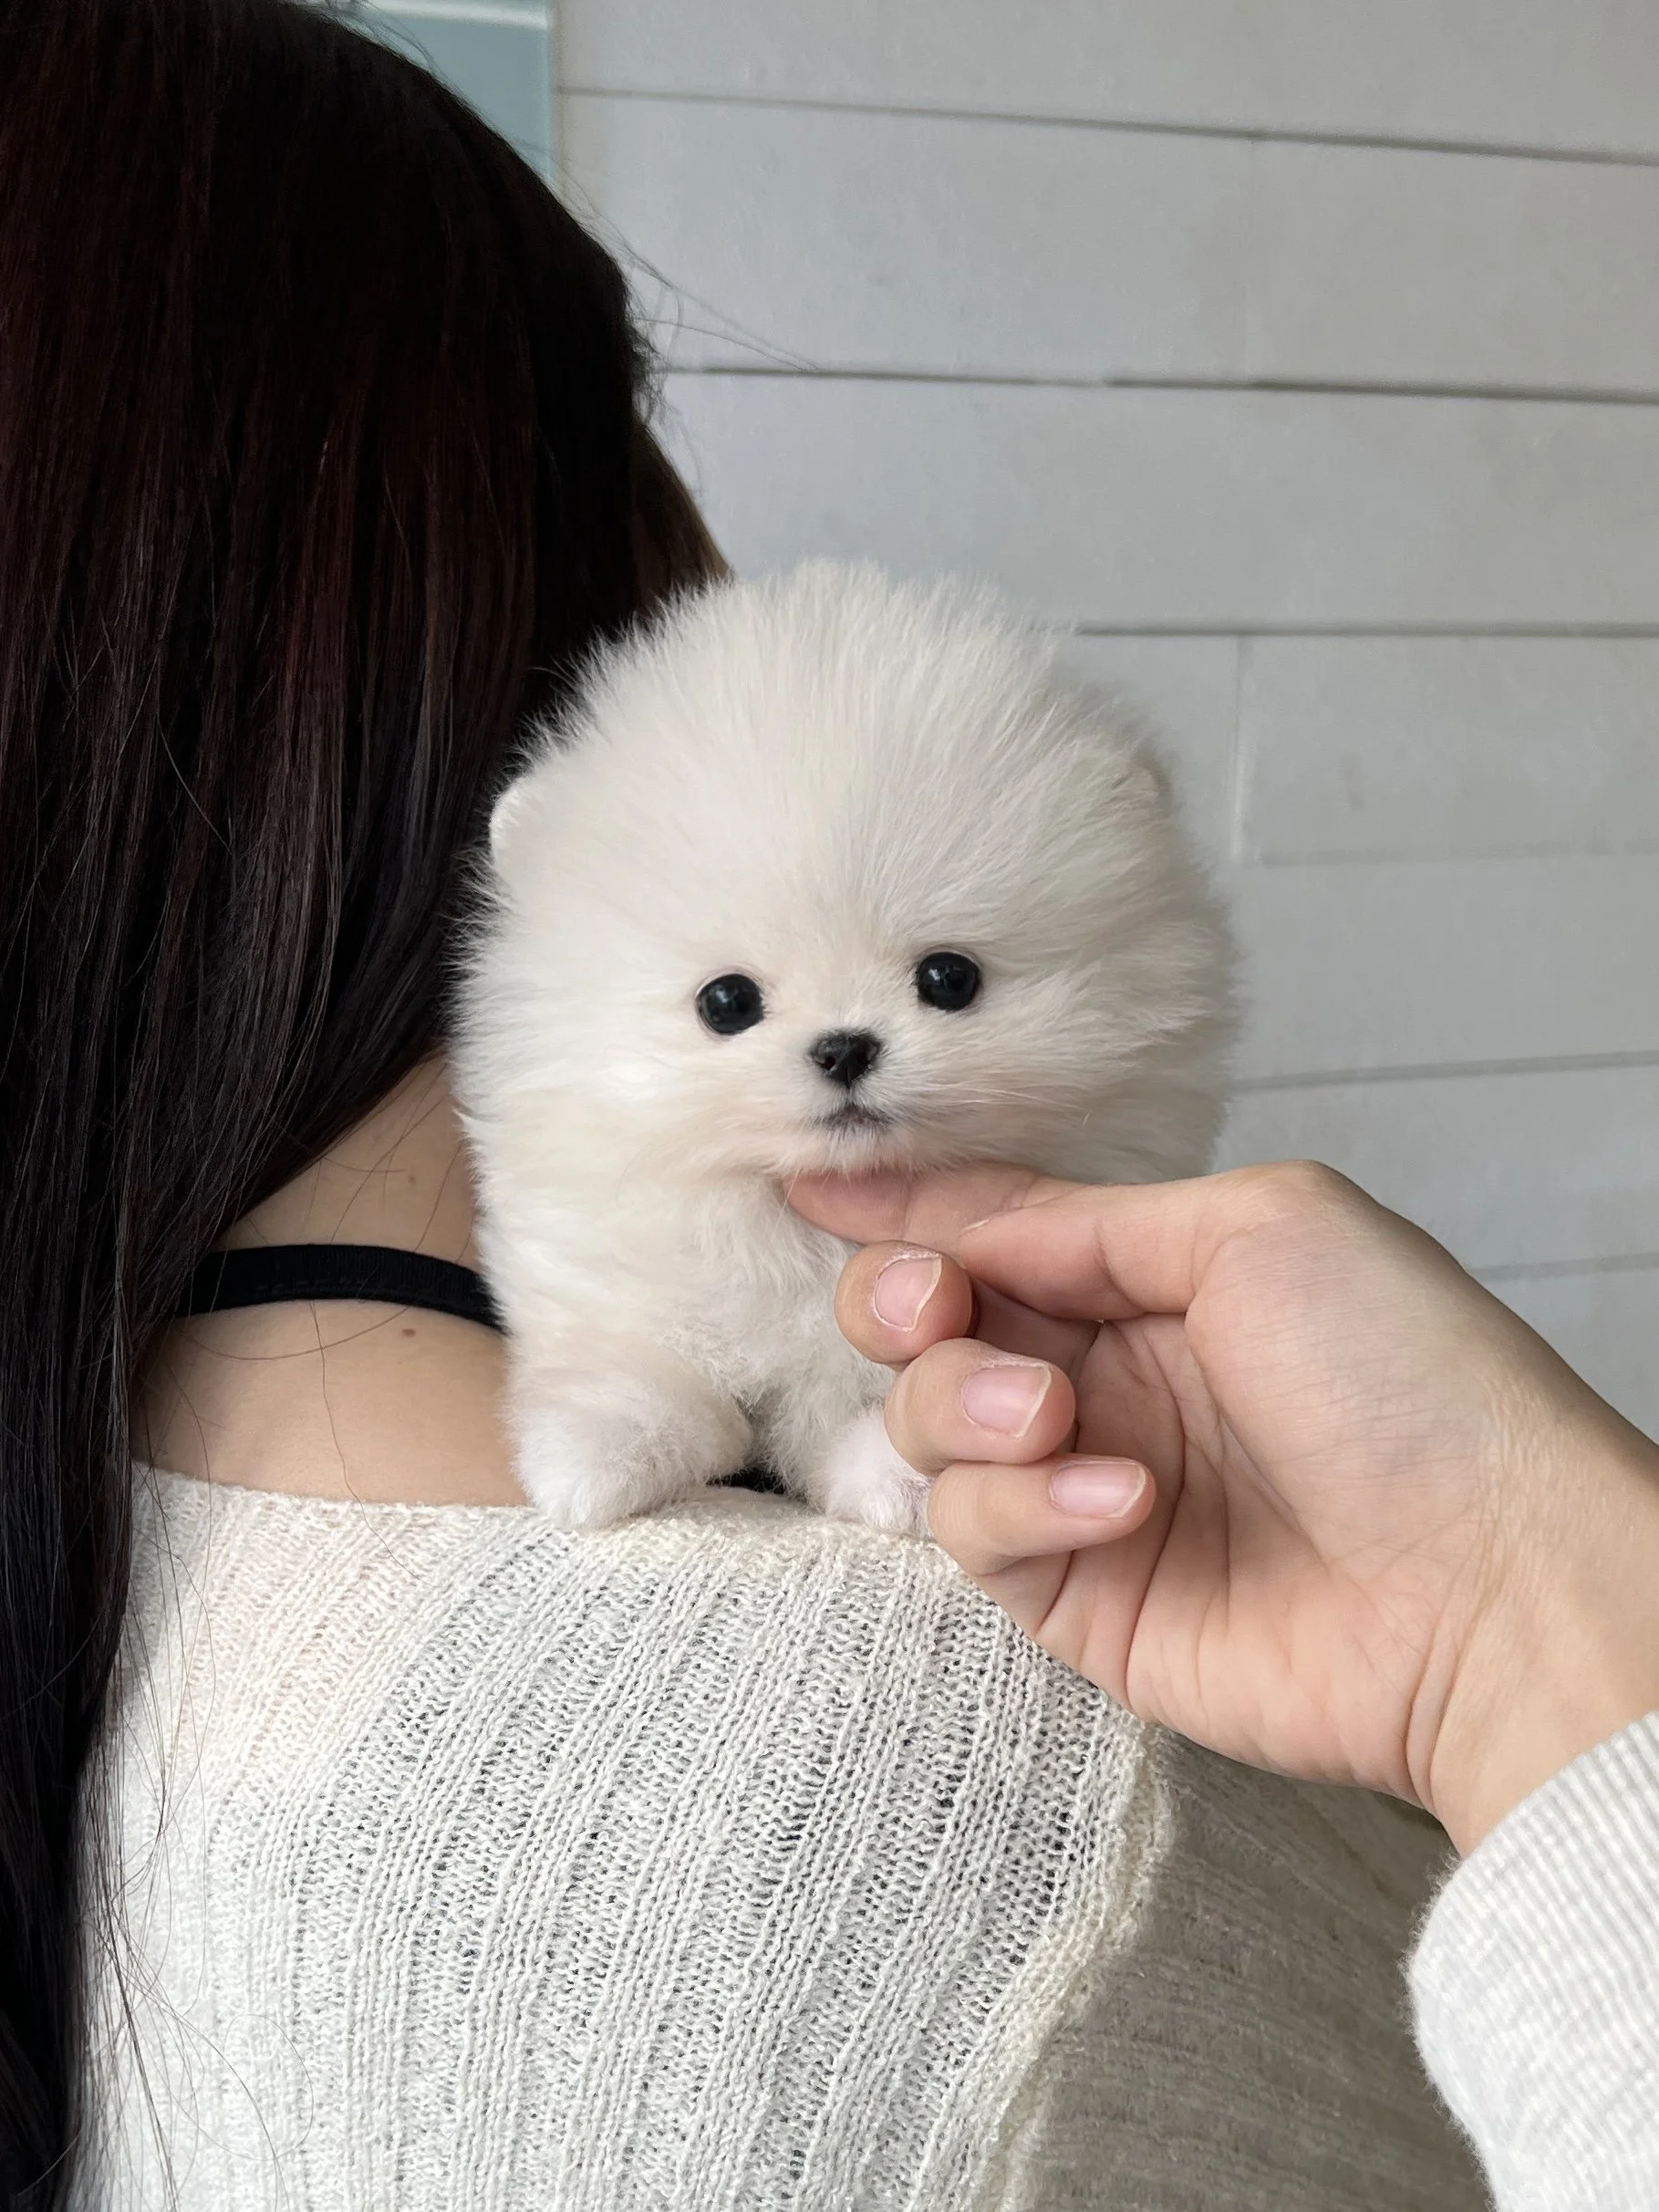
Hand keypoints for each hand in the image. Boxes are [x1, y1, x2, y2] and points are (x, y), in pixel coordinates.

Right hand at [790, 1162, 1658, 1850]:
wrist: (1493, 1584)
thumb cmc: (1412, 1380)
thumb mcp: (1257, 1226)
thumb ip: (1083, 1218)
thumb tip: (955, 1218)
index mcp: (1156, 1276)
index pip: (997, 1227)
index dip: (905, 1205)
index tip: (816, 1185)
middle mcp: (1110, 1376)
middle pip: (930, 1324)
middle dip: (904, 1298)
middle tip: (936, 1302)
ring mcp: (1088, 1489)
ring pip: (928, 1427)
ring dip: (968, 1404)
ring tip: (1059, 1416)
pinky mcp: (1080, 1597)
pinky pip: (978, 1535)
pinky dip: (1025, 1505)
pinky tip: (1122, 1500)